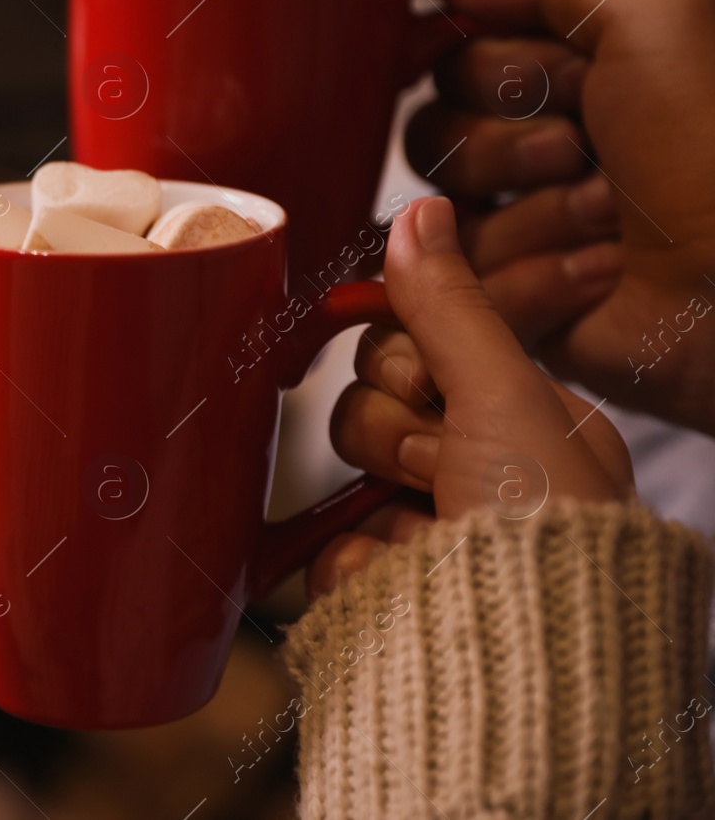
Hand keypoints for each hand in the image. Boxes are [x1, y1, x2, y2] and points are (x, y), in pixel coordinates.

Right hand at [310, 197, 634, 595]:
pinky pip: (325, 543)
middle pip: (373, 403)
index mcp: (523, 426)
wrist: (522, 666)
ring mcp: (424, 534)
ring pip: (345, 472)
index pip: (425, 349)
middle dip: (397, 432)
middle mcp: (477, 477)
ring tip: (427, 537)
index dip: (409, 358)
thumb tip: (421, 209)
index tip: (431, 382)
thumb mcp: (504, 395)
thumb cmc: (550, 534)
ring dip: (380, 500)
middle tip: (442, 466)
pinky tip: (401, 579)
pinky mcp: (377, 591)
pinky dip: (354, 561)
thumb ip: (448, 306)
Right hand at [405, 0, 714, 434]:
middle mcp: (543, 146)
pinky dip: (537, 278)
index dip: (486, 67)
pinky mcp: (520, 300)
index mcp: (573, 76)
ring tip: (611, 222)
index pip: (455, 58)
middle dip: (507, 145)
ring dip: (536, 215)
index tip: (552, 74)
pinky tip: (600, 275)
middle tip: (584, 151)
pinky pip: (469, 284)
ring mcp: (529, 226)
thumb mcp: (653, 18)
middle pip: (433, 134)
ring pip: (449, 212)